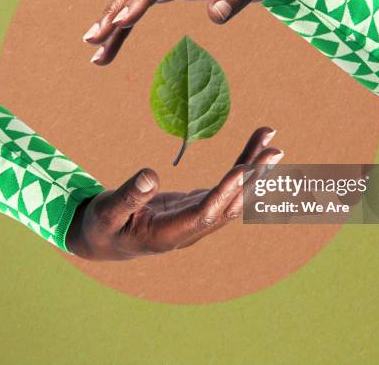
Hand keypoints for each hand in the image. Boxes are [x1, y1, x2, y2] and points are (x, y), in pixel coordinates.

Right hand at [66, 127, 282, 259]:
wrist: (106, 240)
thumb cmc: (103, 226)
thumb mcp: (107, 212)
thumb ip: (128, 196)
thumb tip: (150, 174)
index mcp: (168, 235)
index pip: (204, 214)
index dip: (225, 192)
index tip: (245, 169)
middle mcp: (190, 230)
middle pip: (228, 204)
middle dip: (252, 177)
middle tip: (275, 149)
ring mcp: (197, 219)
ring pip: (232, 194)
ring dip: (252, 167)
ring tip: (270, 138)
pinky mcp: (198, 207)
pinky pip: (225, 186)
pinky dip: (240, 166)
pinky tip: (254, 149)